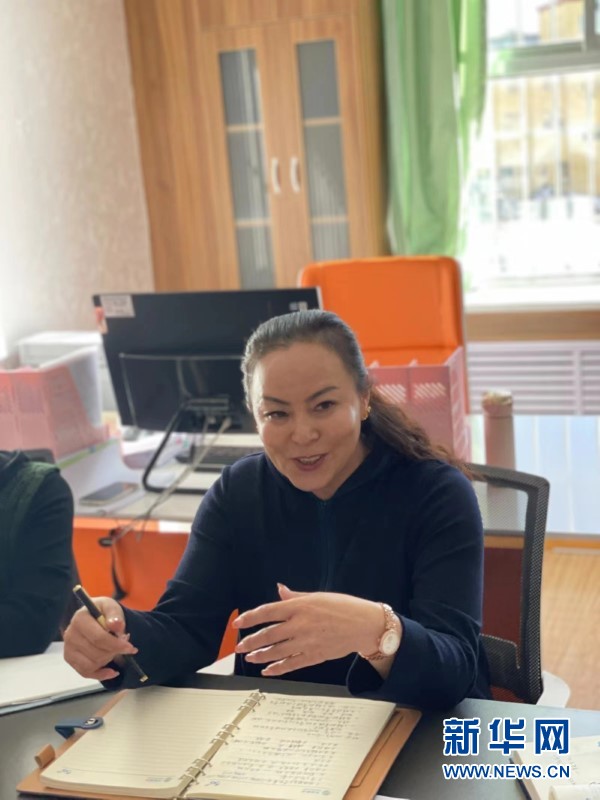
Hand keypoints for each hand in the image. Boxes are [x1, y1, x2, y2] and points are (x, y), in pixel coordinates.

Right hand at [63, 596, 137, 680]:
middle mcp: (70, 635)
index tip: (130, 647)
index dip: (116, 644)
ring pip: (92, 665)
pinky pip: (86, 673)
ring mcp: (68, 649)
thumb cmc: (103, 612)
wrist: (95, 617)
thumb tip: (116, 624)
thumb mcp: (111, 607)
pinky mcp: (70, 659)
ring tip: (115, 651)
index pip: (98, 638)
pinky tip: (112, 671)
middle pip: (96, 653)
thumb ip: (114, 615)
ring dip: (108, 660)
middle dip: (114, 652)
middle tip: (124, 646)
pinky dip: (101, 674)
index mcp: (80, 619)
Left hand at [233, 584, 384, 676]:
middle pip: (269, 635)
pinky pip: (291, 664)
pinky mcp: (314, 656)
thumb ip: (294, 597)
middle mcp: (300, 625)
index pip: (268, 611)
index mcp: (300, 607)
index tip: (238, 622)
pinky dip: (277, 668)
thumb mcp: (317, 596)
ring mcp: (306, 642)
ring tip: (249, 658)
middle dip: (251, 641)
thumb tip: (279, 590)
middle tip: (239, 646)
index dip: (250, 618)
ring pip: (277, 651)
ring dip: (260, 656)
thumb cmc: (343, 607)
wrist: (364, 624)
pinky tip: (267, 670)